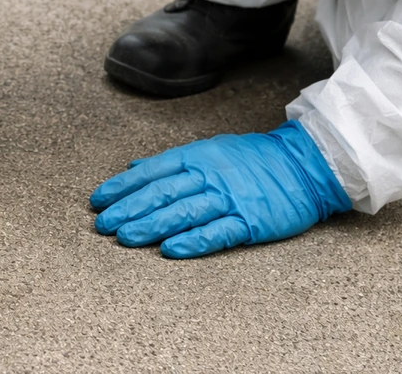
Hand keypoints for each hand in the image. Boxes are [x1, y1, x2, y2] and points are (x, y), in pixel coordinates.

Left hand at [90, 121, 350, 258]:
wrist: (304, 164)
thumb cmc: (252, 159)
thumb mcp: (210, 150)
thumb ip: (172, 163)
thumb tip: (133, 169)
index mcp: (197, 156)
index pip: (152, 172)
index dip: (122, 187)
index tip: (97, 201)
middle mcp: (209, 175)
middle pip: (161, 192)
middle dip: (128, 209)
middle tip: (103, 224)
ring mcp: (229, 198)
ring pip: (183, 212)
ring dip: (151, 225)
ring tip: (124, 238)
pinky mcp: (250, 220)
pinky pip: (217, 232)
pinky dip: (193, 242)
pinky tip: (170, 250)